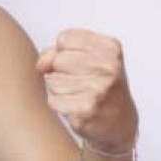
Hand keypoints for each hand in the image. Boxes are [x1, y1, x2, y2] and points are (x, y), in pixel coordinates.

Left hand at [37, 29, 137, 153]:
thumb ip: (57, 51)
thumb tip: (41, 65)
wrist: (119, 122)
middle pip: (57, 60)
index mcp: (110, 48)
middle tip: (81, 82)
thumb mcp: (86, 57)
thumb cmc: (98, 84)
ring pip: (52, 80)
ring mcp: (98, 90)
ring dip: (58, 89)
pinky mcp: (86, 110)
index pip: (64, 39)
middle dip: (60, 71)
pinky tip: (76, 108)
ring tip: (79, 94)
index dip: (65, 52)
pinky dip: (59, 105)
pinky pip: (53, 100)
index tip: (82, 64)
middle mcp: (108, 68)